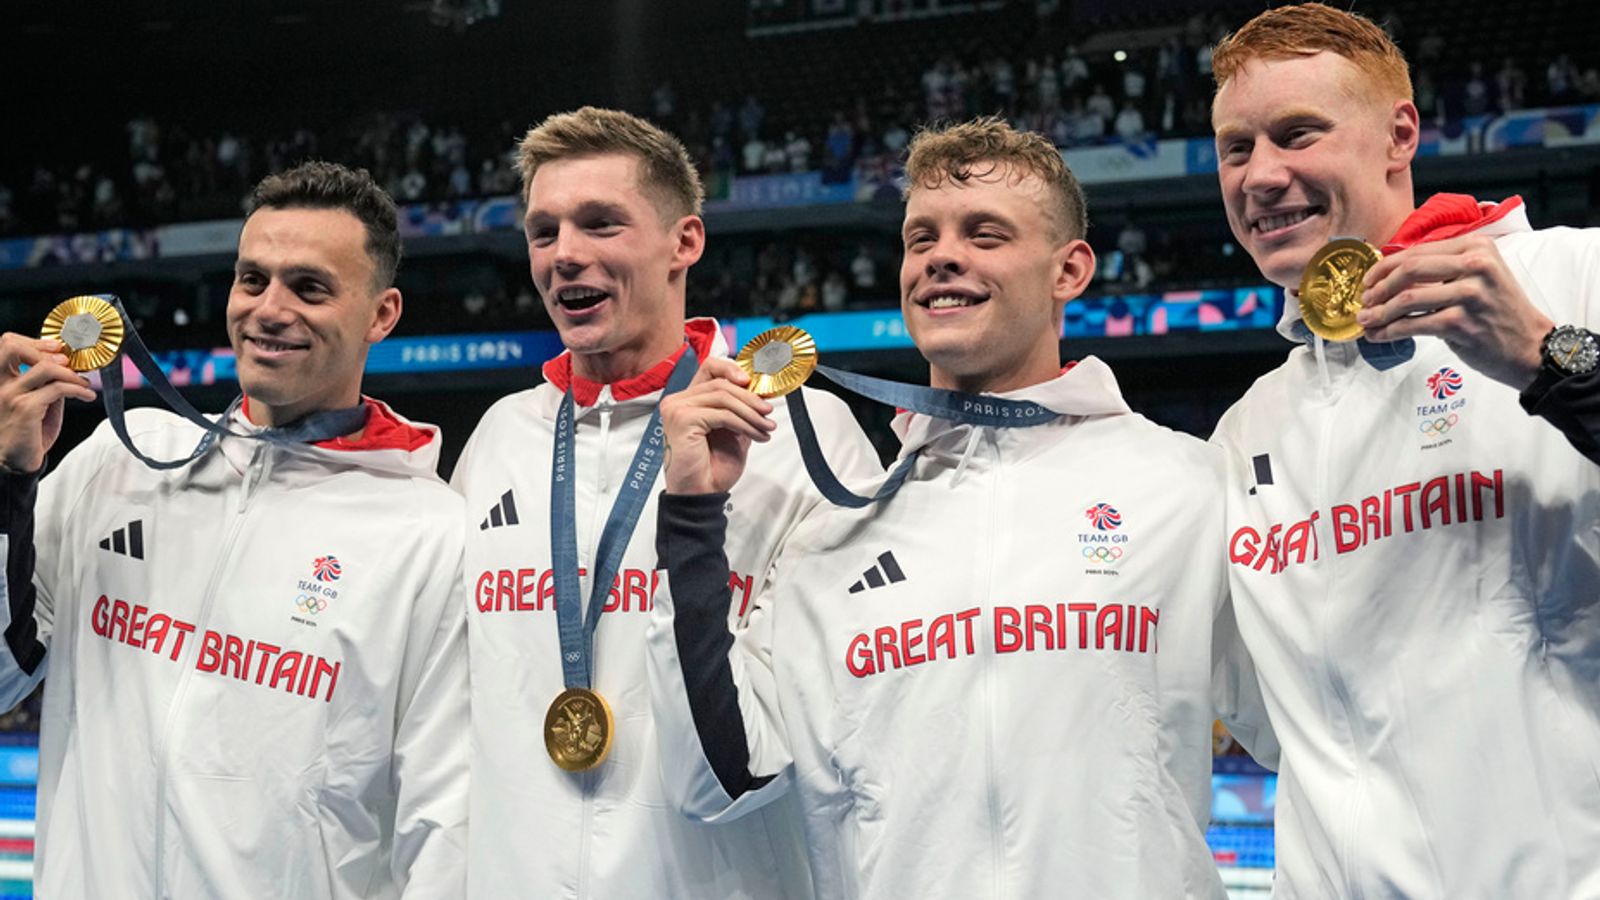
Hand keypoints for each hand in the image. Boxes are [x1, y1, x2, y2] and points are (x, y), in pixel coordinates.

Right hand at [0, 334, 97, 473]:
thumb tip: (67, 367)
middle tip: (68, 361)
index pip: (6, 344)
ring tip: (84, 384)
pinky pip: (58, 389)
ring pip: (44, 367)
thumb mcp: (34, 401)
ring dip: (71, 373)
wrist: (14, 462)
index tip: (57, 348)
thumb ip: (44, 383)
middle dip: (46, 349)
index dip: (34, 340)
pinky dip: (78, 390)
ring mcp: (10, 396)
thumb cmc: (25, 432)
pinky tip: (87, 396)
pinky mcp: (25, 409)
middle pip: (13, 347)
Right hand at [660, 357, 776, 494]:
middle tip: (769, 414)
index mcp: (688, 400)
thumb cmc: (712, 467)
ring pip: (724, 396)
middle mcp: (678, 401)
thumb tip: (760, 393)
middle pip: (721, 383)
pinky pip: (722, 414)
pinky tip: (756, 436)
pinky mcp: (682, 419)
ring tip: (766, 428)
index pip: (709, 367)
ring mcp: (677, 409)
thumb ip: (740, 410)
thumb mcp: (733, 431)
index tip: (753, 383)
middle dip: (751, 398)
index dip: (733, 369)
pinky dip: (744, 424)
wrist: (702, 494)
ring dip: (751, 413)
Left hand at [1357, 234, 1553, 388]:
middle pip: (1408, 270)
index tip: (1369, 280)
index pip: (1417, 252)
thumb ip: (1442, 269)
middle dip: (1379, 287)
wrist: (1530, 345)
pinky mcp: (1462, 322)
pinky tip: (1379, 335)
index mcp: (1476, 246)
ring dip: (1379, 312)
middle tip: (1365, 301)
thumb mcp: (1478, 276)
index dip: (1385, 267)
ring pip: (1407, 298)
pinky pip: (1413, 324)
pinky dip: (1390, 331)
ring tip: (1366, 320)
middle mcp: (1476, 264)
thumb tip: (1390, 274)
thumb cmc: (1497, 311)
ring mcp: (1470, 293)